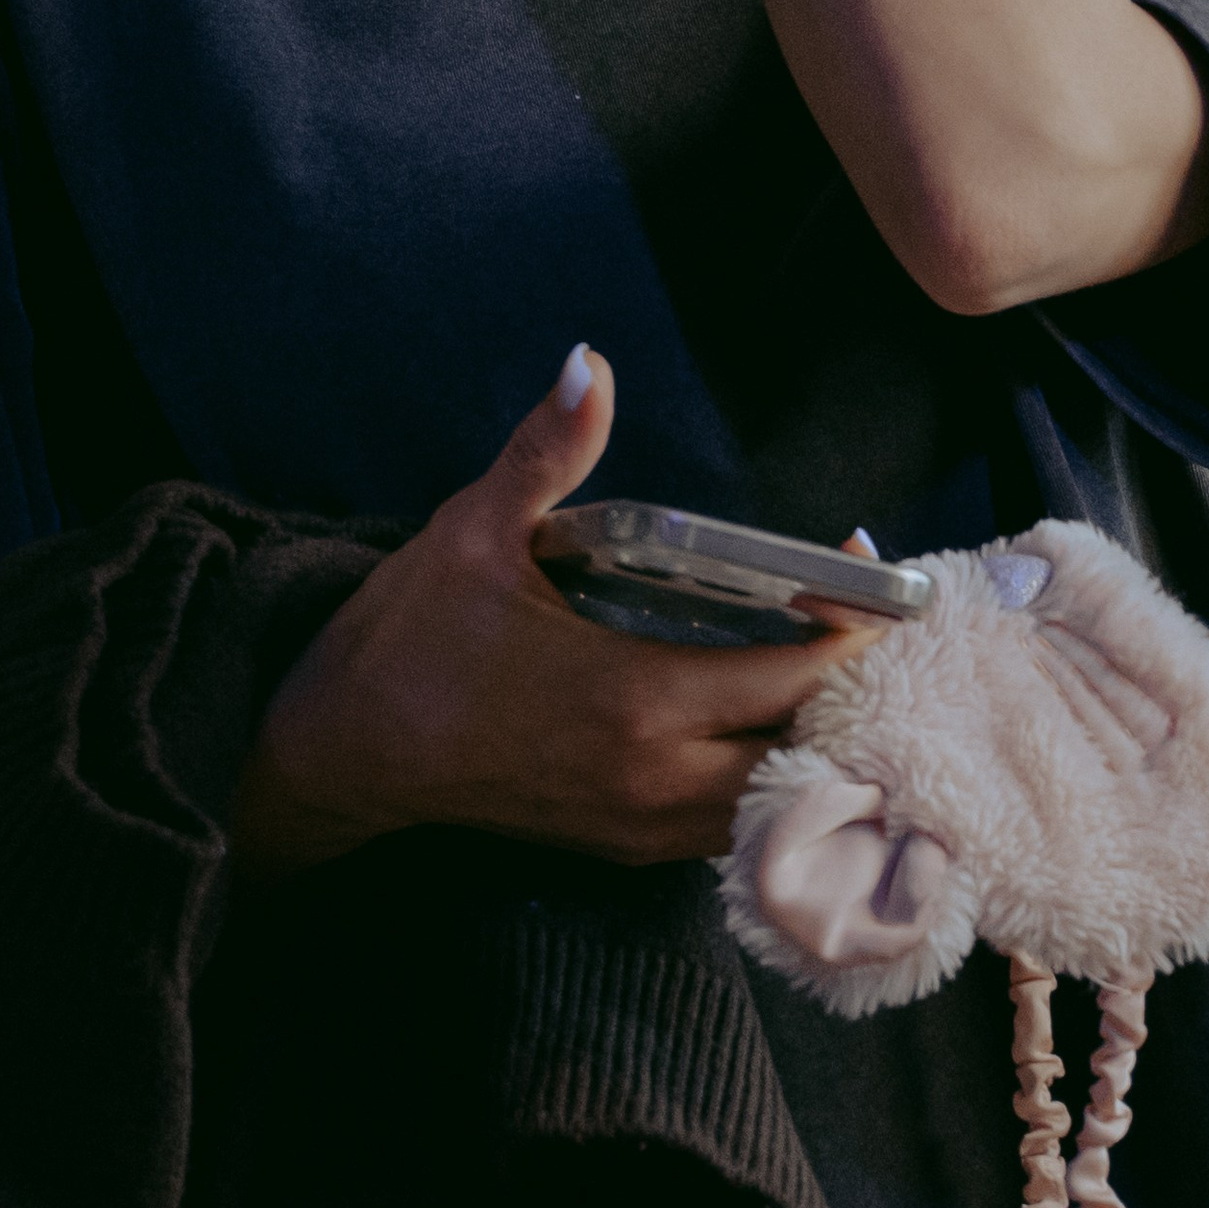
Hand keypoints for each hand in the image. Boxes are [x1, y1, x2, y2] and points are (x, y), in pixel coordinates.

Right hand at [233, 349, 884, 874]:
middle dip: (852, 692)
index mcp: (635, 698)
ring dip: (817, 743)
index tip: (869, 573)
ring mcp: (642, 825)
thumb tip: (587, 361)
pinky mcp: (625, 847)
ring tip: (831, 668)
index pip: (792, 676)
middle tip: (866, 620)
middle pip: (810, 752)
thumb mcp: (477, 530)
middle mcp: (656, 777)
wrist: (340, 753)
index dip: (850, 628)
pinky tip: (771, 723)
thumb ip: (549, 450)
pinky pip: (733, 826)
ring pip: (778, 802)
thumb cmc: (410, 639)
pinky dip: (773, 781)